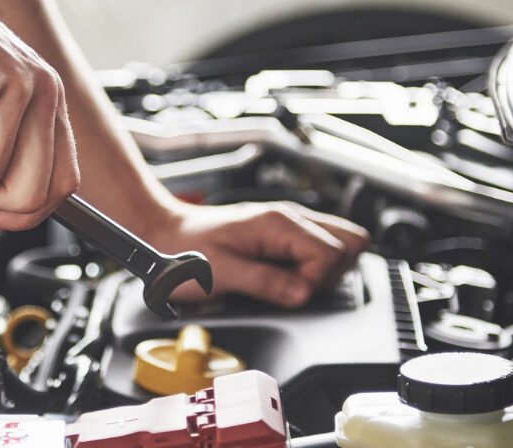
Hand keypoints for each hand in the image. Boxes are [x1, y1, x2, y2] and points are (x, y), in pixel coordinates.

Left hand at [143, 200, 369, 306]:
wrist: (163, 234)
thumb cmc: (184, 251)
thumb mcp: (221, 273)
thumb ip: (265, 283)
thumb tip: (303, 295)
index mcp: (278, 224)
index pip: (332, 253)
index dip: (316, 282)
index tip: (290, 294)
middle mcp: (290, 218)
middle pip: (349, 243)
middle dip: (330, 275)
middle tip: (295, 288)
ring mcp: (289, 225)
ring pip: (340, 244)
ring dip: (325, 271)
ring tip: (290, 283)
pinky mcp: (284, 236)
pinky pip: (319, 248)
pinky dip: (313, 267)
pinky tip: (287, 277)